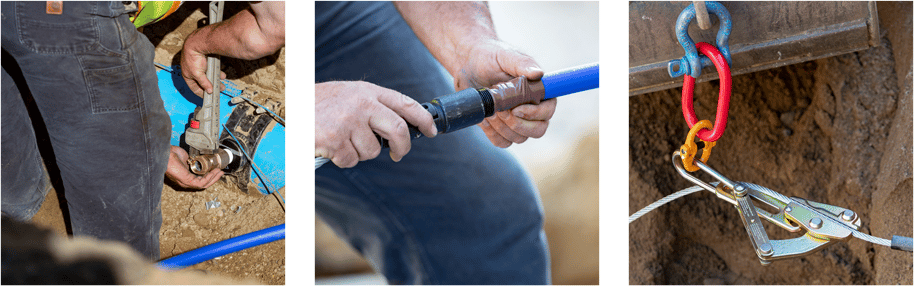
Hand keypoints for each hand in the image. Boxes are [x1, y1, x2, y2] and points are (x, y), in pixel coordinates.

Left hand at [165, 146, 223, 188]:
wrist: (165, 153)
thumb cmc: (172, 155)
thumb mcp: (186, 158)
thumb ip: (193, 161)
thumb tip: (200, 159)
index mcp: (185, 177)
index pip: (200, 180)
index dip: (210, 177)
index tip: (217, 170)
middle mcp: (186, 182)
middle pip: (204, 184)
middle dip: (214, 178)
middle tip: (221, 172)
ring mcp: (186, 182)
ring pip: (204, 185)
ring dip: (213, 178)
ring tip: (219, 171)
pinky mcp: (186, 181)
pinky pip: (201, 182)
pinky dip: (209, 178)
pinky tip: (214, 172)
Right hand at [179, 29, 226, 96]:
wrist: (197, 43)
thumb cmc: (193, 58)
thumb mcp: (198, 74)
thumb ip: (204, 83)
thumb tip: (209, 91)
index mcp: (187, 75)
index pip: (194, 88)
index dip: (201, 93)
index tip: (208, 98)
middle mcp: (193, 71)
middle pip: (203, 82)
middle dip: (211, 87)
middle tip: (219, 91)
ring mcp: (200, 65)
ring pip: (209, 76)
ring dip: (216, 80)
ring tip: (223, 84)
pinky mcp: (206, 60)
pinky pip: (213, 69)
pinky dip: (217, 72)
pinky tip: (222, 75)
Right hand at [315, 81, 436, 167]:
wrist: (285, 109)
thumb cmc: (317, 105)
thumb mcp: (348, 96)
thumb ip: (372, 107)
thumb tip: (400, 129)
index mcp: (367, 91)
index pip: (405, 104)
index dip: (423, 119)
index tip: (432, 130)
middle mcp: (362, 104)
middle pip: (398, 130)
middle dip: (403, 147)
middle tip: (399, 155)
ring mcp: (349, 122)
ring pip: (373, 151)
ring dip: (360, 153)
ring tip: (341, 140)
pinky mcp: (336, 140)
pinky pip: (351, 160)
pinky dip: (342, 159)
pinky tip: (329, 146)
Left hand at [454, 39, 556, 147]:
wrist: (467, 64)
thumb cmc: (489, 56)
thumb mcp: (505, 56)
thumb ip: (522, 64)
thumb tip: (539, 74)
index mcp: (538, 90)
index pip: (548, 110)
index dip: (536, 114)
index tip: (516, 108)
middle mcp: (531, 108)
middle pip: (538, 130)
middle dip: (518, 124)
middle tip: (500, 111)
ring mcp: (516, 120)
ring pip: (519, 138)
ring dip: (502, 127)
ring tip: (490, 109)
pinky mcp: (500, 128)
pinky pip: (503, 142)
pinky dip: (493, 133)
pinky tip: (484, 118)